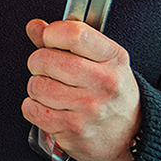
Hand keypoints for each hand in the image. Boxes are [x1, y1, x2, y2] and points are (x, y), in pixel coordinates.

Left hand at [22, 19, 140, 160]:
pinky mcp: (73, 130)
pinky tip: (49, 107)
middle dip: (38, 61)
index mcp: (113, 58)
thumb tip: (35, 27)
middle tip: (47, 68)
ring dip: (36, 86)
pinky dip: (33, 107)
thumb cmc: (110, 91)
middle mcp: (104, 83)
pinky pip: (32, 110)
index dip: (52, 33)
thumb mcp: (100, 58)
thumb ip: (65, 38)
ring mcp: (89, 109)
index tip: (50, 39)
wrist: (129, 134)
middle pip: (46, 60)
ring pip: (36, 85)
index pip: (74, 34)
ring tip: (51, 90)